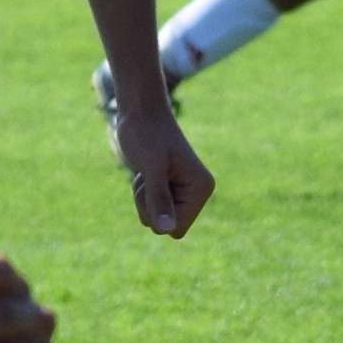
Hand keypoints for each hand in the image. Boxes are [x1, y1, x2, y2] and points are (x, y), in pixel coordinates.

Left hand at [110, 81, 213, 239]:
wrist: (140, 113)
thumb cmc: (146, 135)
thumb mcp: (152, 168)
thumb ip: (159, 199)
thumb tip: (166, 230)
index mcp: (202, 188)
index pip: (177, 229)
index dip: (158, 215)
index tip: (155, 186)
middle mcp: (197, 193)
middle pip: (165, 227)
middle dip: (148, 206)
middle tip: (149, 177)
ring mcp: (183, 191)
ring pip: (155, 219)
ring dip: (142, 198)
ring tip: (148, 172)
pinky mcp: (169, 188)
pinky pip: (150, 208)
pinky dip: (141, 193)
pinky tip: (146, 172)